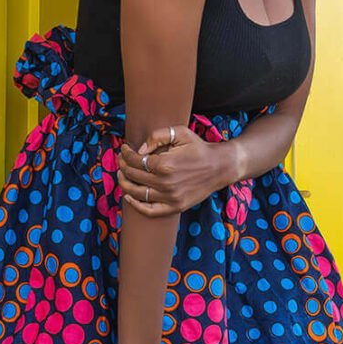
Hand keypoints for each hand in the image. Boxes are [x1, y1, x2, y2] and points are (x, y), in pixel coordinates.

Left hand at [117, 125, 237, 216]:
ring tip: (122, 175)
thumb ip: (157, 136)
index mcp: (165, 164)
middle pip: (133, 176)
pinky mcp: (175, 206)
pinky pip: (149, 211)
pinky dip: (136, 205)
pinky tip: (129, 196)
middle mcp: (165, 183)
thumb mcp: (180, 133)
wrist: (220, 167)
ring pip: (137, 193)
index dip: (126, 154)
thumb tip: (140, 150)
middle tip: (122, 160)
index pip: (136, 160)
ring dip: (124, 183)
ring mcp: (170, 197)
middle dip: (123, 166)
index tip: (124, 149)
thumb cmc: (199, 148)